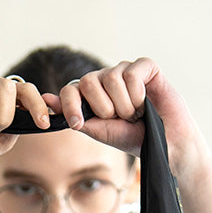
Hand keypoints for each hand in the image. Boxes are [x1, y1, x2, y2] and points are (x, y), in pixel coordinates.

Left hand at [43, 57, 204, 177]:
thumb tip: (45, 101)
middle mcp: (106, 79)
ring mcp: (125, 70)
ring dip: (126, 106)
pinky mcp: (145, 67)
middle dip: (105, 109)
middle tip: (121, 120)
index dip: (71, 105)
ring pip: (111, 78)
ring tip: (137, 113)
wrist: (166, 145)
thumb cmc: (135, 139)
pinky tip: (147, 102)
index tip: (77, 124)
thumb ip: (76, 116)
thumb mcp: (101, 132)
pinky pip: (131, 74)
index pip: (71, 89)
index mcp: (92, 95)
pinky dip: (138, 94)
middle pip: (88, 81)